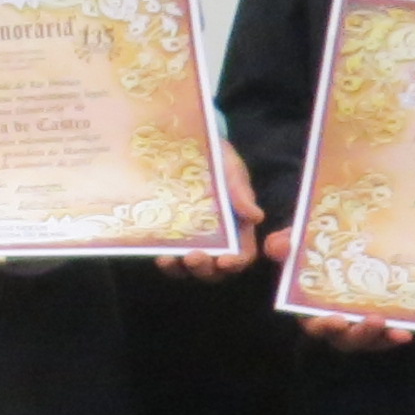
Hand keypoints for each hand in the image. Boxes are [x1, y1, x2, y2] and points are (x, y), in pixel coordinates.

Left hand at [158, 137, 262, 278]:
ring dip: (180, 269)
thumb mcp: (231, 170)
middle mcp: (217, 241)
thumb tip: (256, 216)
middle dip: (205, 268)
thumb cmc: (218, 160)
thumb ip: (241, 192)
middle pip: (214, 268)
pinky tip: (158, 253)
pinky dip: (165, 259)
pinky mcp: (170, 237)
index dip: (236, 262)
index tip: (225, 261)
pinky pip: (169, 256)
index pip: (242, 254)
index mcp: (238, 229)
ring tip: (170, 259)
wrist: (186, 145)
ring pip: (189, 268)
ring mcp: (193, 240)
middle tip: (195, 257)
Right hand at [263, 224, 407, 351]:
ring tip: (398, 329)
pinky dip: (395, 334)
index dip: (324, 326)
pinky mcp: (378, 320)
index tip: (336, 320)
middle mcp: (335, 321)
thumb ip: (282, 245)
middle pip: (345, 338)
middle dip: (359, 334)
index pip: (314, 325)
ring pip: (368, 339)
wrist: (333, 241)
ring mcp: (357, 322)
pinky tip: (407, 331)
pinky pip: (386, 333)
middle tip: (375, 320)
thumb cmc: (309, 248)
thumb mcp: (293, 242)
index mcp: (310, 308)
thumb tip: (279, 247)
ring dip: (382, 337)